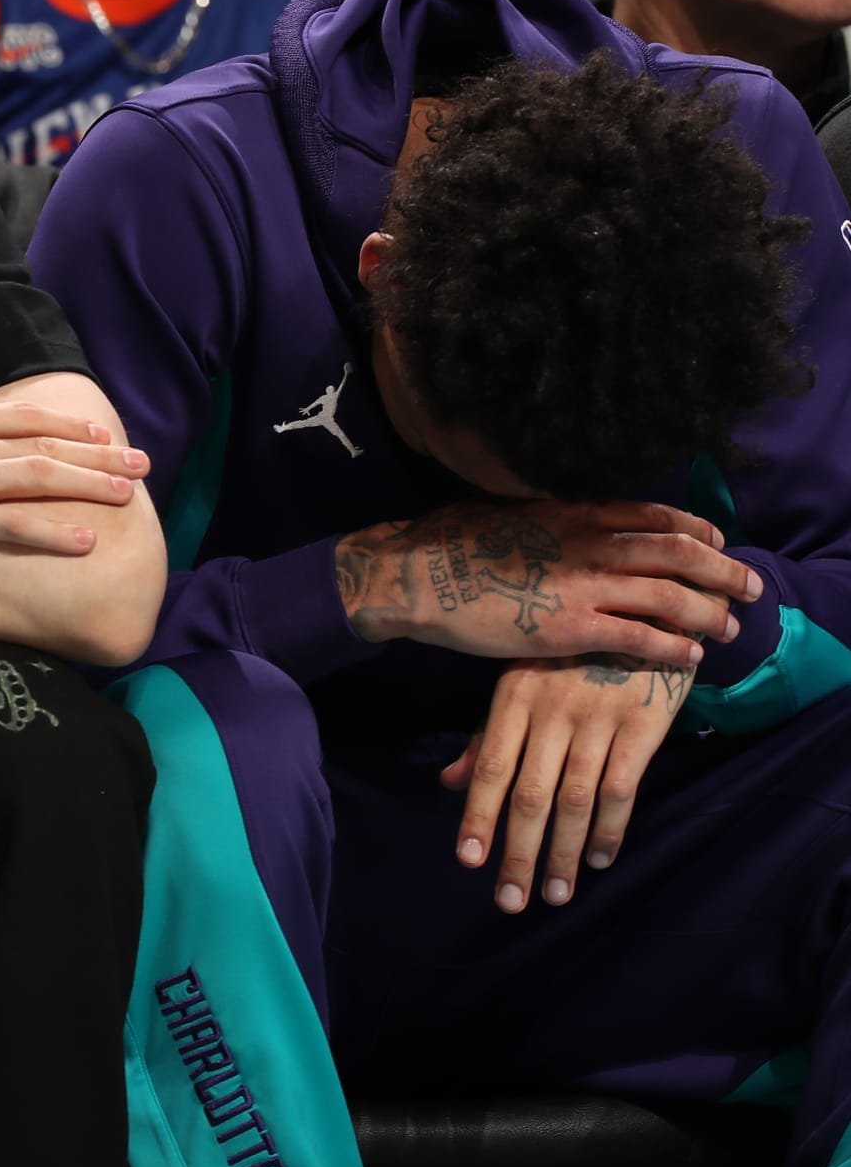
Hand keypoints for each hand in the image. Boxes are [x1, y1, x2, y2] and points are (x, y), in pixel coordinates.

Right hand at [0, 403, 148, 552]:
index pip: (21, 416)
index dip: (66, 424)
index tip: (100, 430)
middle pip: (47, 441)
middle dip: (99, 452)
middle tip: (142, 459)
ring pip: (44, 474)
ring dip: (93, 482)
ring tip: (132, 491)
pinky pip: (17, 522)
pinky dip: (56, 529)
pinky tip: (88, 538)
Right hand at [334, 498, 759, 670]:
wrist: (415, 574)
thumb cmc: (449, 541)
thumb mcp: (506, 510)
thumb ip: (544, 515)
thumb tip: (556, 514)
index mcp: (573, 512)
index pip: (654, 515)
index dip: (695, 528)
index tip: (716, 540)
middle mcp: (588, 543)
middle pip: (677, 552)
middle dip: (723, 569)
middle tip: (751, 585)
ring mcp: (581, 586)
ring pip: (669, 595)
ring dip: (709, 611)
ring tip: (730, 626)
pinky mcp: (568, 629)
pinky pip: (638, 638)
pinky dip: (672, 645)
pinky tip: (691, 656)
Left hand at [441, 654, 695, 911]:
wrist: (645, 611)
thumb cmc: (573, 656)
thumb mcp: (522, 682)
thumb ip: (489, 737)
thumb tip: (449, 783)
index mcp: (514, 697)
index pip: (490, 767)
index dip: (479, 816)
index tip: (468, 861)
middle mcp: (551, 710)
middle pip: (530, 794)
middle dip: (518, 853)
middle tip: (510, 901)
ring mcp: (598, 717)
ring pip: (574, 799)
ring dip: (563, 853)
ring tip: (554, 895)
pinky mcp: (643, 724)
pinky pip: (621, 788)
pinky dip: (609, 829)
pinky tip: (597, 858)